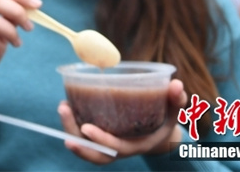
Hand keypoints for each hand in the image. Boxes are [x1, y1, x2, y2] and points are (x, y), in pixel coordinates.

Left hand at [57, 79, 186, 163]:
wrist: (158, 133)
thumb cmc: (165, 119)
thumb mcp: (173, 112)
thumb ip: (176, 100)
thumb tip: (176, 85)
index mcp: (137, 145)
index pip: (116, 150)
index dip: (101, 141)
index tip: (86, 128)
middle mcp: (120, 150)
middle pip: (95, 154)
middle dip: (77, 138)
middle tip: (64, 111)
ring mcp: (109, 146)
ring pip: (86, 147)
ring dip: (70, 129)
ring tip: (63, 107)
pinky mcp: (101, 139)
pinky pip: (84, 138)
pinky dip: (72, 125)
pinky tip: (66, 106)